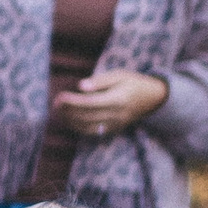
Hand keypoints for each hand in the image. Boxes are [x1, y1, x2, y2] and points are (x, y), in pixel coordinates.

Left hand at [49, 67, 170, 141]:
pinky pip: (94, 132)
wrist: (152, 98)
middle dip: (68, 111)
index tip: (60, 97)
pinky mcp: (114, 130)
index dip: (73, 102)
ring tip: (58, 112)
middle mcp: (117, 114)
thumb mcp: (119, 75)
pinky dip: (79, 128)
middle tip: (55, 104)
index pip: (91, 103)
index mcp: (118, 99)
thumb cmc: (133, 82)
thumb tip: (81, 86)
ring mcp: (116, 124)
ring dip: (71, 120)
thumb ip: (100, 81)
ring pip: (88, 126)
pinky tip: (69, 120)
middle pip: (87, 116)